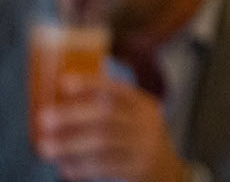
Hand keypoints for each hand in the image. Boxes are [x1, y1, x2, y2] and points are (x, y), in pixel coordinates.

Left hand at [33, 74, 186, 181]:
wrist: (163, 168)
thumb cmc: (134, 139)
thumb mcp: (131, 119)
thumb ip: (105, 110)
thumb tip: (59, 106)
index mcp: (142, 104)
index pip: (118, 89)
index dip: (91, 84)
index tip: (64, 82)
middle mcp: (145, 122)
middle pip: (107, 115)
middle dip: (72, 115)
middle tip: (44, 118)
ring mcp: (142, 146)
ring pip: (102, 143)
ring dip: (69, 145)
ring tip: (45, 147)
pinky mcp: (136, 168)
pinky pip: (103, 167)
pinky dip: (80, 166)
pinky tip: (64, 166)